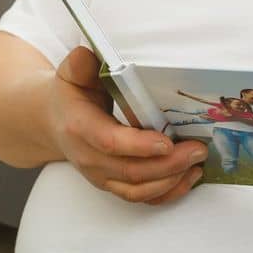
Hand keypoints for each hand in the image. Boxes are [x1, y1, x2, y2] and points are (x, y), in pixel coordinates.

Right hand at [50, 47, 205, 202]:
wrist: (54, 122)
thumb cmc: (70, 95)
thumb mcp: (71, 74)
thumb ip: (81, 64)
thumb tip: (91, 54)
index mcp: (80, 127)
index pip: (110, 142)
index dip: (139, 146)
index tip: (167, 142)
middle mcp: (89, 158)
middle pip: (131, 171)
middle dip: (169, 164)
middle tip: (198, 149)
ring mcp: (101, 176)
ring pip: (138, 190)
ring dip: (171, 180)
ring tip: (198, 162)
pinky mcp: (112, 185)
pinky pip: (141, 198)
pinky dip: (167, 192)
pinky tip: (188, 178)